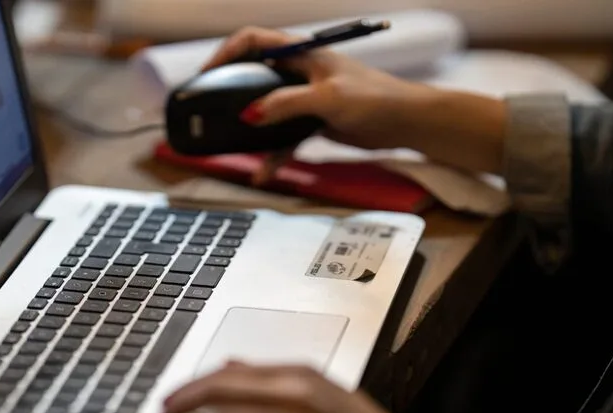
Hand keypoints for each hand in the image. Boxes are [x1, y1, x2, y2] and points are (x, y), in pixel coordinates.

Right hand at [204, 27, 506, 181]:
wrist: (406, 122)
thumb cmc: (375, 98)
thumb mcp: (327, 98)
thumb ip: (286, 104)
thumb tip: (250, 114)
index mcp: (301, 53)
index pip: (253, 41)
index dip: (226, 52)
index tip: (206, 72)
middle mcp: (299, 72)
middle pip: (253, 76)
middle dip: (229, 92)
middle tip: (209, 109)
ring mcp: (305, 97)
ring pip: (266, 111)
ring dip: (251, 130)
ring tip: (230, 145)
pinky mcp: (313, 121)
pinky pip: (284, 137)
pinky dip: (274, 154)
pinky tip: (265, 171)